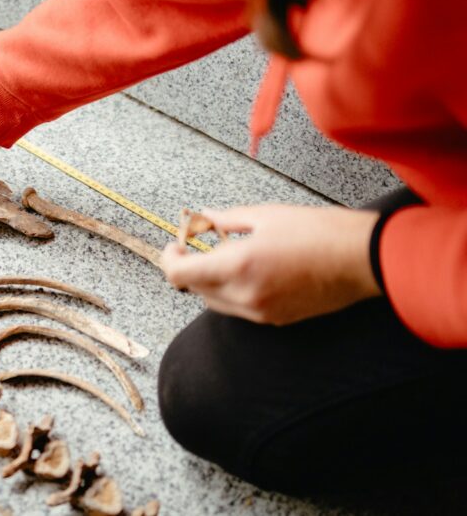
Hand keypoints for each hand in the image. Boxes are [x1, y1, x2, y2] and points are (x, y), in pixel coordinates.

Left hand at [160, 204, 381, 324]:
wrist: (364, 259)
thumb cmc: (319, 231)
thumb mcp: (265, 214)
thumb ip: (225, 220)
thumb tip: (201, 218)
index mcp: (237, 267)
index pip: (179, 274)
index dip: (170, 258)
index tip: (176, 244)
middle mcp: (244, 296)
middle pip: (195, 288)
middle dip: (190, 266)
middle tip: (199, 243)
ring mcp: (260, 312)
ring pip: (215, 301)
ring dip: (210, 280)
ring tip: (226, 254)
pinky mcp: (276, 320)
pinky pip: (239, 308)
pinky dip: (233, 290)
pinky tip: (249, 269)